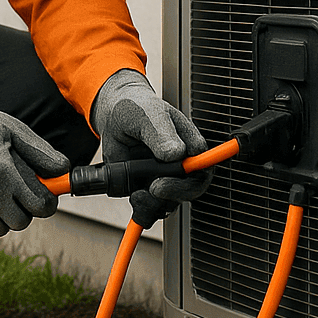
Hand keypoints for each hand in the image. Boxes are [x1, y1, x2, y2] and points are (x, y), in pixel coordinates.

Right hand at [0, 83, 70, 235]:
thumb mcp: (13, 130)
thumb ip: (41, 152)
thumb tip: (65, 171)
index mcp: (4, 173)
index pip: (40, 207)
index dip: (46, 201)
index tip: (44, 194)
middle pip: (21, 222)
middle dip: (24, 208)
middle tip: (17, 188)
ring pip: (1, 228)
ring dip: (4, 214)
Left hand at [90, 69, 209, 226]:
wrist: (115, 116)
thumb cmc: (137, 109)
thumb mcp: (148, 115)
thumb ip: (161, 133)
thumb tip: (176, 153)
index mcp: (190, 145)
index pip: (202, 169)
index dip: (187, 181)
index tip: (163, 181)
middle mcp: (181, 165)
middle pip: (189, 191)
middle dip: (171, 195)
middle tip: (152, 189)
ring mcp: (165, 179)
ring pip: (168, 203)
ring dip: (152, 203)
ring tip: (135, 192)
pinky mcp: (148, 188)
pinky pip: (150, 208)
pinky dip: (141, 209)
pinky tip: (132, 196)